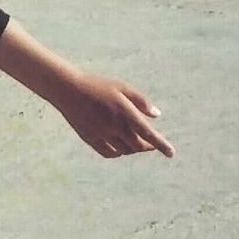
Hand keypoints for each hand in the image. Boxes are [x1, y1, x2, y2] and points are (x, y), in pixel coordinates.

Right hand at [52, 72, 174, 158]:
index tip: (171, 153)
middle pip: (137, 145)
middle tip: (151, 144)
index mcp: (124, 112)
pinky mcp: (89, 138)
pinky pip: (108, 153)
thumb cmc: (96, 84)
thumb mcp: (121, 86)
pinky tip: (120, 148)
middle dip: (147, 146)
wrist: (67, 89)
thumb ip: (140, 101)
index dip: (161, 144)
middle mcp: (114, 126)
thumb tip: (157, 115)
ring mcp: (101, 134)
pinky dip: (117, 153)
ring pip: (123, 150)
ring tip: (135, 143)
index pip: (148, 133)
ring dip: (133, 149)